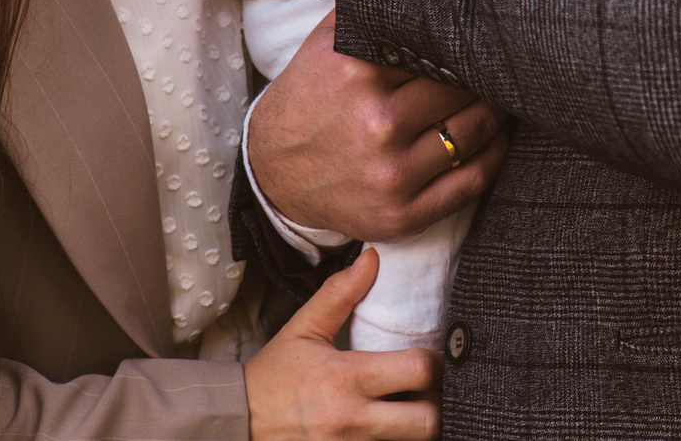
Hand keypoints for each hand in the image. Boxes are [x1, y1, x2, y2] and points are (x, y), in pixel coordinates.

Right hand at [245, 251, 438, 440]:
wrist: (241, 420)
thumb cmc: (275, 376)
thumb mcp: (303, 329)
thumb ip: (340, 293)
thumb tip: (372, 258)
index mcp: (346, 378)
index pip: (417, 371)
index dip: (435, 363)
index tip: (432, 357)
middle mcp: (353, 420)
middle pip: (428, 422)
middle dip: (439, 405)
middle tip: (432, 390)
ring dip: (419, 426)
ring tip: (413, 407)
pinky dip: (397, 439)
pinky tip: (393, 424)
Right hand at [246, 10, 505, 243]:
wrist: (273, 172)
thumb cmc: (309, 98)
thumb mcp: (325, 43)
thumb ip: (369, 11)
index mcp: (356, 74)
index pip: (435, 48)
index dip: (463, 40)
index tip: (482, 33)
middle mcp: (375, 124)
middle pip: (460, 90)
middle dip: (484, 75)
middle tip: (502, 63)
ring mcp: (391, 174)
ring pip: (473, 133)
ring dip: (496, 112)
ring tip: (504, 95)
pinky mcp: (403, 214)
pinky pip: (471, 181)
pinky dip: (494, 155)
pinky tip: (497, 137)